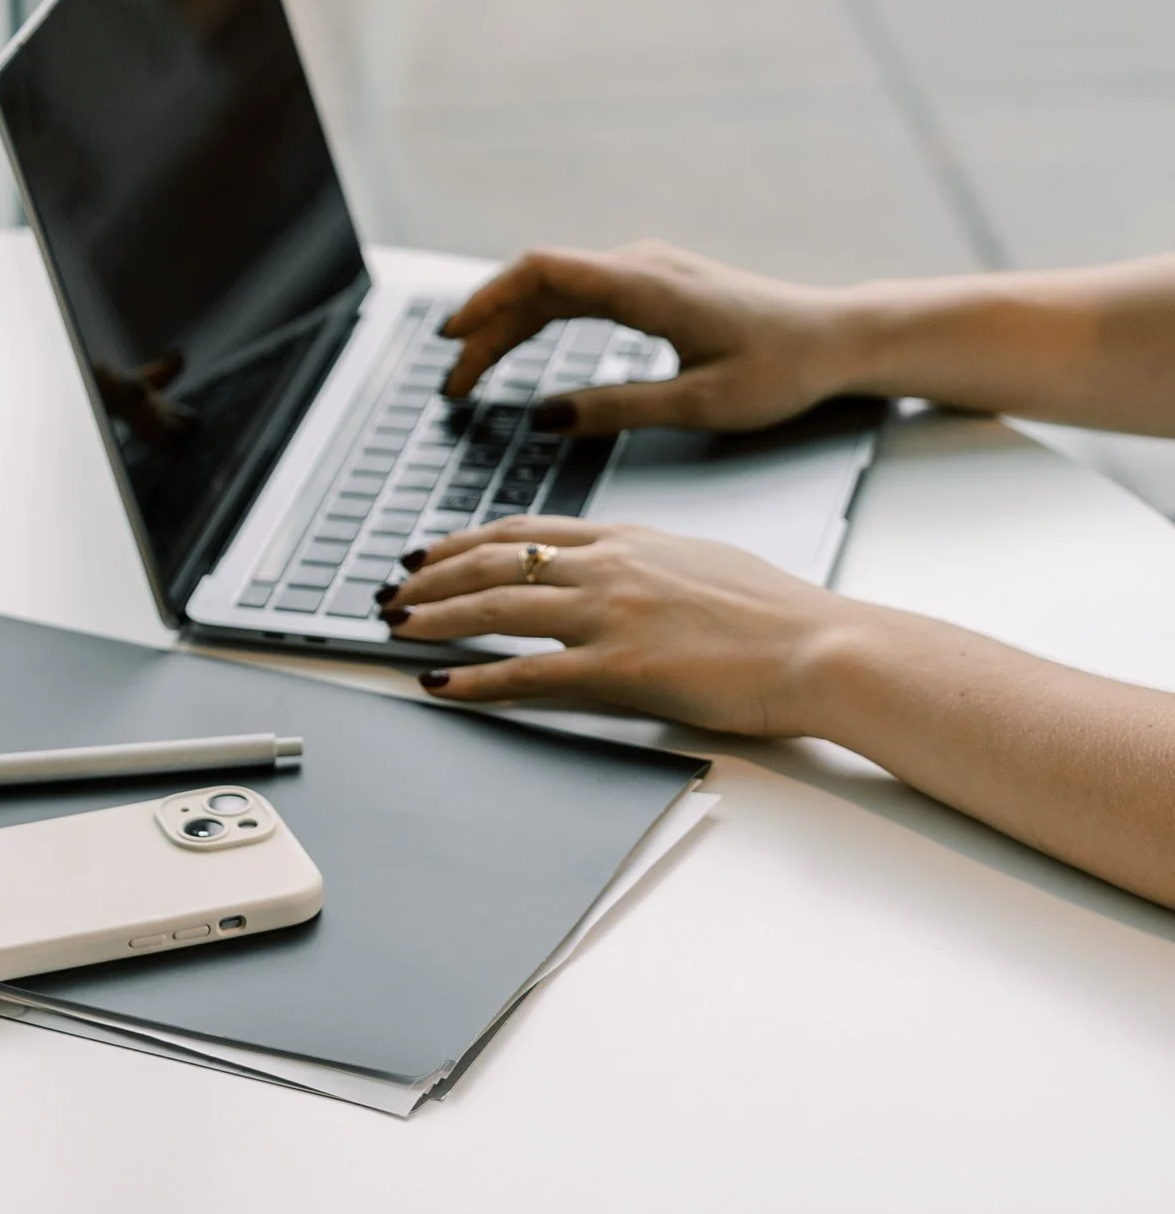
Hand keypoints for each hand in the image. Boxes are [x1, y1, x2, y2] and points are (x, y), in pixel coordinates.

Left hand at [380, 517, 857, 730]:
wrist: (820, 646)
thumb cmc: (779, 614)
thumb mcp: (704, 562)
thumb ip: (650, 562)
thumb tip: (623, 566)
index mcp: (631, 539)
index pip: (526, 529)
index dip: (466, 540)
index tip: (430, 550)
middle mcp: (611, 567)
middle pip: (497, 561)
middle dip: (433, 576)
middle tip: (393, 589)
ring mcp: (611, 614)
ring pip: (498, 607)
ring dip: (437, 617)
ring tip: (396, 628)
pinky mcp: (619, 667)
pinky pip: (526, 672)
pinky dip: (474, 678)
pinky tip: (441, 684)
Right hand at [440, 243, 860, 433]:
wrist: (838, 338)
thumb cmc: (782, 371)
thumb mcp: (698, 405)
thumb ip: (615, 410)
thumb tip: (545, 419)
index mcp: (646, 288)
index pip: (541, 275)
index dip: (487, 303)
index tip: (452, 342)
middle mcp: (641, 266)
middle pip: (538, 282)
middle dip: (487, 329)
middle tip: (452, 382)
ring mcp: (649, 269)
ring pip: (557, 286)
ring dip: (511, 325)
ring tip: (474, 370)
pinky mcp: (657, 283)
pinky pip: (581, 291)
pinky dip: (542, 319)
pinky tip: (524, 347)